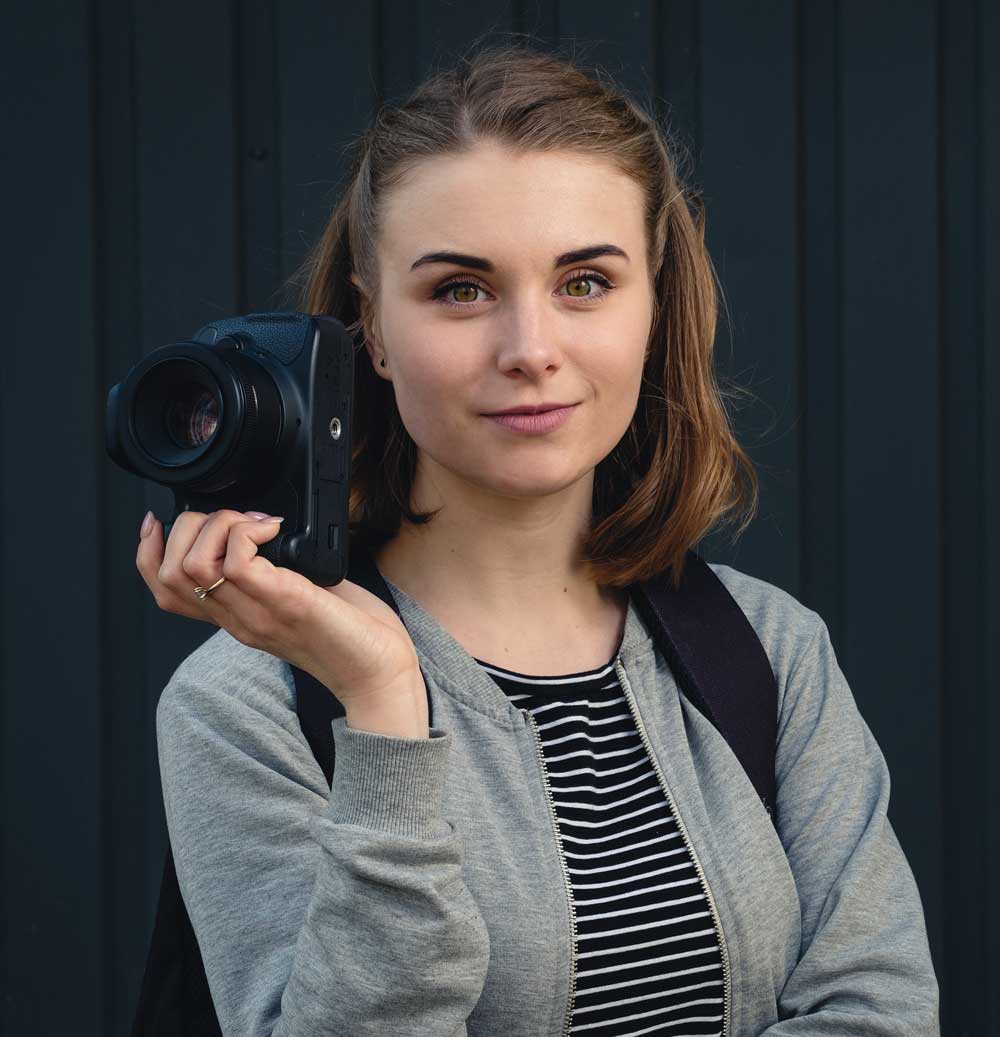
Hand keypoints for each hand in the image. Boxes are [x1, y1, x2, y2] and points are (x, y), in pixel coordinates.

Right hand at [135, 509, 425, 717]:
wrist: (379, 671)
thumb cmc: (350, 631)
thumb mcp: (300, 594)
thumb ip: (274, 569)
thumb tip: (268, 528)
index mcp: (234, 616)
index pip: (165, 589)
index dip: (149, 550)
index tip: (160, 519)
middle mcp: (236, 618)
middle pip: (168, 571)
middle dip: (188, 525)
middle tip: (235, 518)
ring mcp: (256, 613)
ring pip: (192, 564)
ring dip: (218, 525)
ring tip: (255, 522)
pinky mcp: (284, 603)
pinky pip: (236, 561)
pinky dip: (248, 531)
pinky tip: (274, 527)